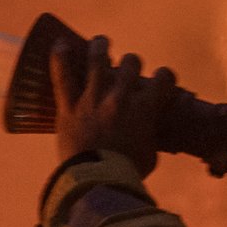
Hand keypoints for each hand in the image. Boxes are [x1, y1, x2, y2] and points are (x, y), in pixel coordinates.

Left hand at [51, 35, 176, 172]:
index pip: (164, 78)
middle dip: (132, 63)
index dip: (165, 76)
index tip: (161, 80)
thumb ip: (148, 137)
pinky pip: (63, 76)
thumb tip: (146, 135)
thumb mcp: (149, 154)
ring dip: (100, 47)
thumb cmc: (126, 174)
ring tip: (101, 43)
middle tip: (127, 70)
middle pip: (130, 63)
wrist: (97, 183)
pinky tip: (61, 44)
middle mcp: (120, 96)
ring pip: (97, 59)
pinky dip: (61, 58)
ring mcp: (93, 98)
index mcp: (144, 108)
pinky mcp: (69, 106)